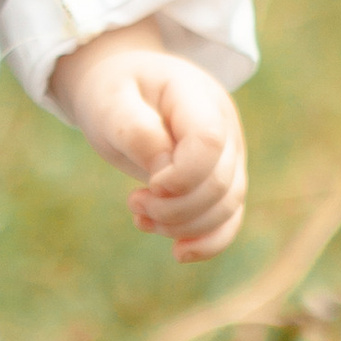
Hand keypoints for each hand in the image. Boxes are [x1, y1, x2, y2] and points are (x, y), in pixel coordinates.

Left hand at [49, 27, 246, 262]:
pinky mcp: (222, 179)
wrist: (123, 87)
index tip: (149, 184)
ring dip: (183, 226)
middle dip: (174, 208)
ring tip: (141, 216)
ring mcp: (229, 153)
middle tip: (134, 201)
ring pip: (228, 207)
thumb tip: (165, 176)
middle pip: (220, 182)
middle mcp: (224, 124)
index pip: (209, 142)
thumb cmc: (113, 93)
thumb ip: (137, 132)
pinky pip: (230, 219)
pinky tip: (178, 252)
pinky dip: (207, 242)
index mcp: (196, 95)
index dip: (182, 176)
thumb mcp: (110, 103)